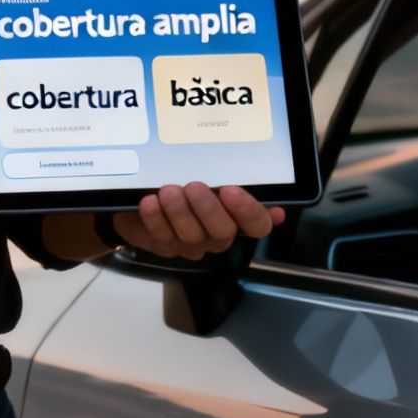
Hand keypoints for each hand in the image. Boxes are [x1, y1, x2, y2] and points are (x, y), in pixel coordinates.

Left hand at [110, 183, 284, 260]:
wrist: (144, 192)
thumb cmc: (185, 178)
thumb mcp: (209, 173)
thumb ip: (235, 180)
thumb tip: (273, 202)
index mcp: (236, 215)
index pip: (257, 224)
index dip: (248, 211)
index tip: (232, 191)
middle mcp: (217, 233)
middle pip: (223, 232)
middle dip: (208, 209)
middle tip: (194, 186)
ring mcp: (191, 242)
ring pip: (191, 236)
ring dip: (179, 212)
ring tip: (167, 191)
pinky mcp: (164, 245)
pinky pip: (162, 237)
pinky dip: (155, 218)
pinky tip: (150, 202)